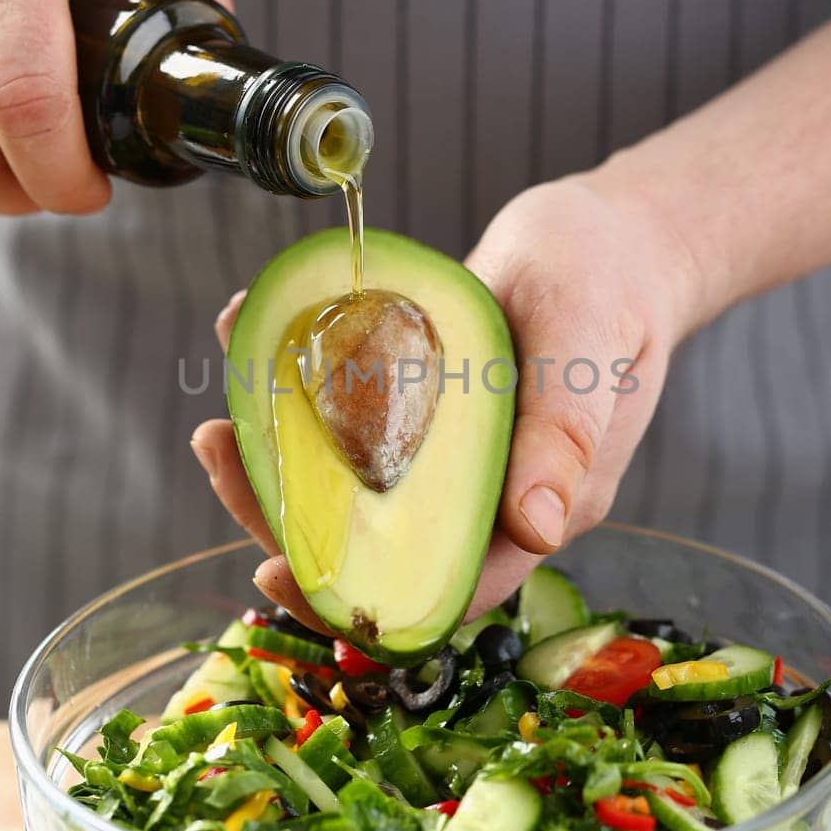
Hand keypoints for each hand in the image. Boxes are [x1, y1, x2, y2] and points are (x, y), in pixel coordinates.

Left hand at [189, 179, 698, 631]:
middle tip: (220, 449)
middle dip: (288, 517)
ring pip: (352, 491)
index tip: (275, 567)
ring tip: (220, 415)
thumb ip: (564, 434)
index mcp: (536, 507)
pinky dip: (298, 400)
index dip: (356, 594)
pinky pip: (353, 428)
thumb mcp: (584, 341)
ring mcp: (450, 457)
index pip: (439, 585)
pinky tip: (254, 343)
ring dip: (280, 463)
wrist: (611, 236)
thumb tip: (538, 530)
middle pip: (376, 544)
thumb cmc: (608, 281)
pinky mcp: (423, 415)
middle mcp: (486, 495)